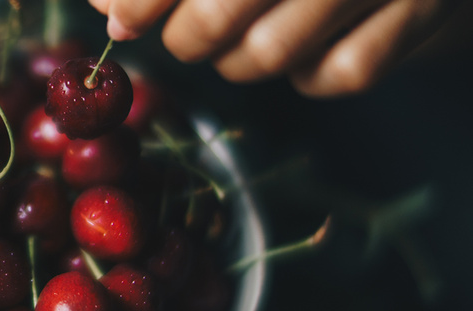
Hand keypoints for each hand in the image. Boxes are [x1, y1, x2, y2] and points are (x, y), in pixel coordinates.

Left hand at [89, 0, 459, 95]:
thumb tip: (110, 8)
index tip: (117, 17)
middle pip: (220, 12)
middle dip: (186, 37)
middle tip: (185, 35)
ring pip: (271, 54)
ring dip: (238, 62)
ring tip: (241, 40)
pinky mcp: (426, 10)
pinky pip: (340, 74)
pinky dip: (308, 76)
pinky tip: (304, 52)